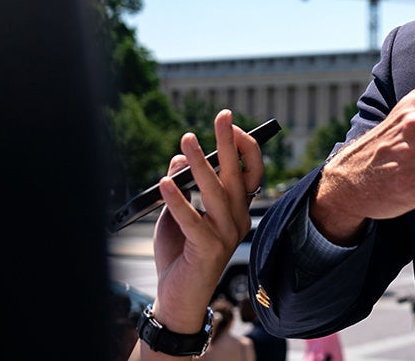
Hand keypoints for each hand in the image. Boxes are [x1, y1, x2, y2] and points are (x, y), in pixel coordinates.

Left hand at [146, 109, 263, 340]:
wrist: (177, 298)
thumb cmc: (180, 253)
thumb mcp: (177, 213)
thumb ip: (181, 186)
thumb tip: (179, 158)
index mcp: (238, 210)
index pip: (251, 173)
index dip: (244, 147)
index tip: (229, 124)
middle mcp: (239, 220)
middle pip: (238, 175)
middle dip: (229, 143)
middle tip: (222, 116)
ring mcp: (227, 236)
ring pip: (216, 193)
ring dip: (200, 165)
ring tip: (186, 141)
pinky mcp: (209, 251)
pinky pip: (193, 221)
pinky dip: (178, 201)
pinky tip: (164, 184)